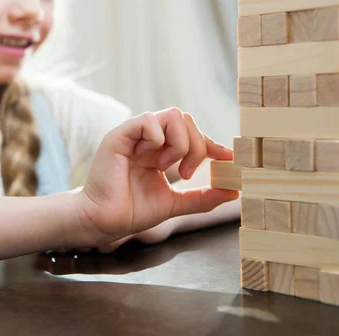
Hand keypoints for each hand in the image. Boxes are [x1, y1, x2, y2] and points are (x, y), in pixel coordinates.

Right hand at [76, 108, 238, 245]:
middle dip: (196, 146)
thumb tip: (234, 191)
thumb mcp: (174, 204)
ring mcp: (134, 135)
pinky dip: (158, 137)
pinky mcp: (119, 136)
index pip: (191, 134)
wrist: (104, 222)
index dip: (211, 143)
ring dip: (179, 143)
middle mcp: (148, 139)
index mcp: (159, 150)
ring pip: (172, 115)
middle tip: (187, 174)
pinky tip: (153, 159)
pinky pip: (147, 120)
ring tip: (167, 167)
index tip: (228, 158)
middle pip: (186, 119)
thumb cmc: (131, 212)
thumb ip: (202, 197)